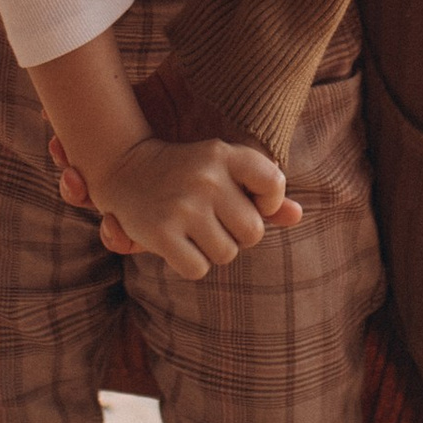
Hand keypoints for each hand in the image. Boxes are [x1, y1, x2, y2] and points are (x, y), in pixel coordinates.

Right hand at [59, 133, 299, 281]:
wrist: (124, 168)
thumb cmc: (187, 173)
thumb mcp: (223, 169)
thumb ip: (262, 190)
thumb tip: (298, 215)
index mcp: (225, 154)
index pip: (274, 183)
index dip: (269, 202)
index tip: (250, 202)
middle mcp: (207, 177)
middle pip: (253, 233)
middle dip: (237, 235)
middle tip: (212, 220)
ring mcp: (183, 205)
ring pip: (227, 254)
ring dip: (212, 250)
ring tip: (192, 228)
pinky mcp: (162, 232)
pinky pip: (198, 269)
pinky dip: (190, 263)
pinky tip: (176, 242)